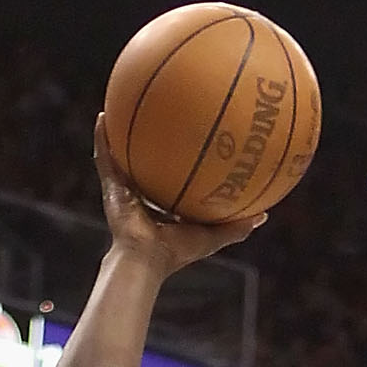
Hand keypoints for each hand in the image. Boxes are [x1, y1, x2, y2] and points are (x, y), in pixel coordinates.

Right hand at [94, 118, 266, 272]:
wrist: (145, 259)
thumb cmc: (176, 253)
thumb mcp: (212, 236)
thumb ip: (236, 226)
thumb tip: (264, 215)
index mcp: (163, 208)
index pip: (171, 181)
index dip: (178, 164)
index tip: (188, 144)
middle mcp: (142, 197)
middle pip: (146, 164)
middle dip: (150, 143)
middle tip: (159, 118)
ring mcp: (123, 192)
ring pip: (121, 157)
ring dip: (120, 135)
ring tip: (121, 107)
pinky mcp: (110, 188)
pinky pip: (104, 158)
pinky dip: (101, 138)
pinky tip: (102, 115)